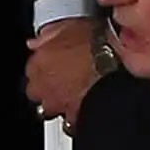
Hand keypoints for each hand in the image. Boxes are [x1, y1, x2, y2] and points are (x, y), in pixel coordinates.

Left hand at [25, 15, 108, 130]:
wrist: (118, 63)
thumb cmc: (98, 43)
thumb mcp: (71, 26)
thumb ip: (49, 36)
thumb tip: (35, 41)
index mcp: (38, 63)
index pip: (32, 68)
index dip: (46, 66)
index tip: (56, 63)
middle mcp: (43, 86)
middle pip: (37, 91)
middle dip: (49, 86)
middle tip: (67, 78)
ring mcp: (56, 104)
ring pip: (50, 108)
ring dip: (59, 102)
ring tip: (77, 93)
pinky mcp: (72, 119)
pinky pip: (69, 123)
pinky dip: (74, 117)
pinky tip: (85, 107)